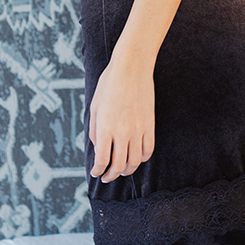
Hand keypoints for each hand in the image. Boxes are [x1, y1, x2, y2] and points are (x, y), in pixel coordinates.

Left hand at [88, 56, 154, 181]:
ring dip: (127, 170)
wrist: (132, 68)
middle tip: (107, 177)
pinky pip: (148, 150)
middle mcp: (123, 132)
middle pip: (119, 166)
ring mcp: (138, 130)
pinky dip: (142, 158)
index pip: (102, 161)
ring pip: (135, 161)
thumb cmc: (109, 84)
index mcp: (106, 128)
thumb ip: (95, 131)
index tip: (96, 172)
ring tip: (121, 170)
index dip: (98, 171)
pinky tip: (135, 157)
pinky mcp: (150, 125)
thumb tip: (99, 148)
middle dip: (111, 175)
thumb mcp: (95, 107)